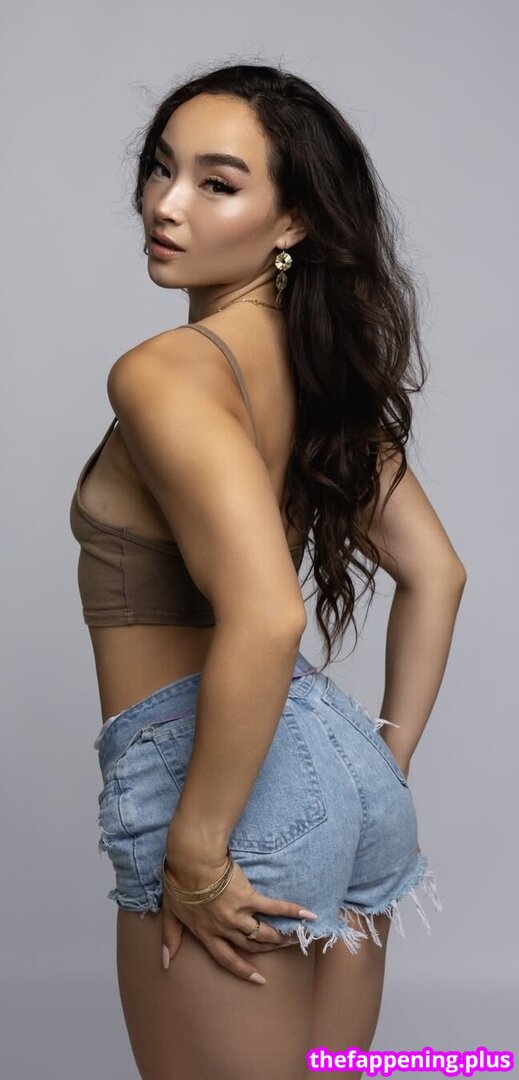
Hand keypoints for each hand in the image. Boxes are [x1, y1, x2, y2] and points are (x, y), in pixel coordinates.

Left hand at [160, 847, 315, 984]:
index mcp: (207, 934)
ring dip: (280, 937)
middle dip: (268, 951)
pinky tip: (307, 916)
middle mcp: (225, 929)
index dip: (243, 970)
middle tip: (283, 950)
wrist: (191, 862)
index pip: (226, 959)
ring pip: (263, 933)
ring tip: (295, 938)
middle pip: (250, 946)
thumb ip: (169, 938)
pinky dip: (291, 912)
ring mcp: (238, 915)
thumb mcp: (170, 913)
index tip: (259, 979)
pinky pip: (273, 908)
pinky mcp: (249, 898)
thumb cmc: (178, 884)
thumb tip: (165, 962)